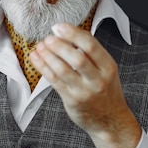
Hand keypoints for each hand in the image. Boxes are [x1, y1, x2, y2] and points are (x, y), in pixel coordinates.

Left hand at [30, 23, 141, 147]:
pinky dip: (43, 67)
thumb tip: (68, 32)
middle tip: (48, 38)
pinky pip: (54, 80)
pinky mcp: (72, 100)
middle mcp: (98, 79)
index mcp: (108, 66)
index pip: (91, 45)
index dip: (72, 33)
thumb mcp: (106, 69)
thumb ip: (91, 53)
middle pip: (76, 58)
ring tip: (40, 46)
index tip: (58, 26)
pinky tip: (36, 58)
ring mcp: (84, 91)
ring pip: (63, 70)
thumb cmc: (105, 90)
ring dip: (48, 56)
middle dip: (59, 45)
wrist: (110, 121)